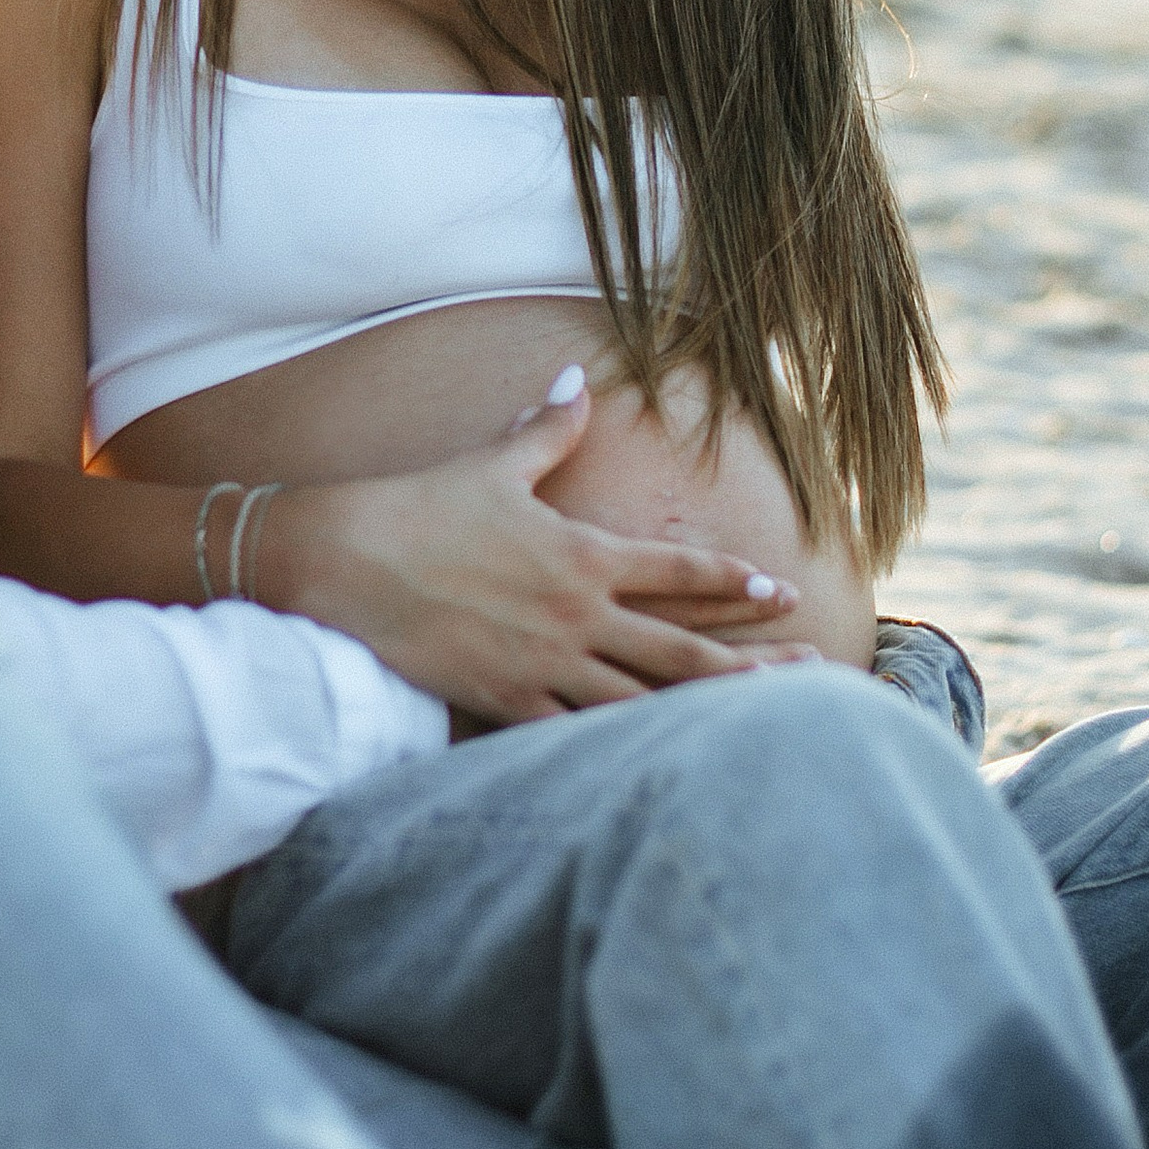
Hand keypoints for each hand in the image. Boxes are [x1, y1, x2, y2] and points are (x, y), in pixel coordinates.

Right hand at [268, 378, 810, 724]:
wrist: (342, 560)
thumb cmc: (419, 506)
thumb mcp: (493, 464)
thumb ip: (548, 430)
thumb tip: (576, 379)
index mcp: (582, 552)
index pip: (677, 567)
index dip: (733, 578)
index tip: (779, 588)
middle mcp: (575, 613)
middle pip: (682, 647)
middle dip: (750, 663)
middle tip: (806, 672)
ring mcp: (544, 663)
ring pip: (640, 703)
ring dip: (699, 716)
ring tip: (750, 734)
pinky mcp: (504, 700)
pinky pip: (572, 735)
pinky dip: (614, 753)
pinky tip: (651, 769)